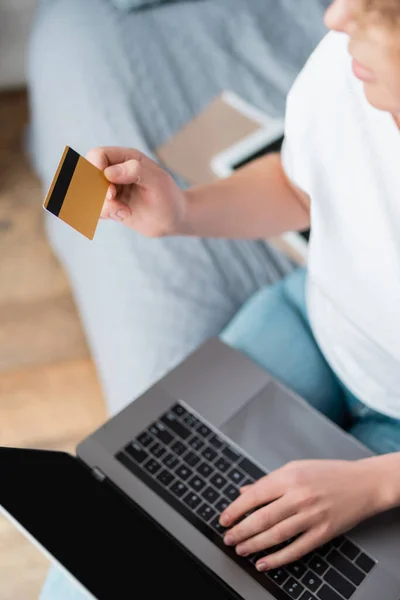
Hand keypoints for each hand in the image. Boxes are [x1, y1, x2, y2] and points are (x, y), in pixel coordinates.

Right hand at [86, 147, 187, 235]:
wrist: (173, 219)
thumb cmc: (169, 197)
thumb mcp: (158, 181)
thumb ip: (135, 171)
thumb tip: (109, 172)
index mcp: (126, 158)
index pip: (97, 155)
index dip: (97, 172)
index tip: (112, 192)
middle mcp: (115, 170)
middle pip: (87, 173)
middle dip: (97, 192)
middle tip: (116, 204)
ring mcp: (110, 187)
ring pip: (88, 192)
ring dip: (102, 206)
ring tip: (124, 212)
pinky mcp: (109, 203)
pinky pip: (93, 206)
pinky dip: (104, 213)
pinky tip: (123, 215)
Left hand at [220, 458, 386, 570]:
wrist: (362, 483)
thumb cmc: (328, 473)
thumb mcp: (296, 467)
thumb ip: (269, 481)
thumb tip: (245, 492)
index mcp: (289, 477)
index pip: (255, 495)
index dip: (236, 510)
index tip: (224, 519)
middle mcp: (299, 496)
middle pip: (262, 518)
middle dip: (241, 531)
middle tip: (228, 538)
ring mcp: (311, 516)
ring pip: (276, 535)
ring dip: (254, 545)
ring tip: (240, 549)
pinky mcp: (323, 533)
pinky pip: (296, 549)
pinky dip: (278, 558)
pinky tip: (264, 562)